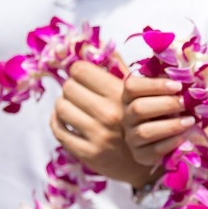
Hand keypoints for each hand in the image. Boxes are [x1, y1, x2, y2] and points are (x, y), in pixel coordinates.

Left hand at [51, 61, 157, 186]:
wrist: (149, 163)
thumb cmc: (143, 121)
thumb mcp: (138, 92)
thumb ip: (117, 67)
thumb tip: (90, 45)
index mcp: (119, 95)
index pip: (80, 70)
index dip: (79, 71)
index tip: (83, 76)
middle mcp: (107, 114)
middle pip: (68, 87)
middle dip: (72, 87)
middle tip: (79, 92)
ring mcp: (97, 135)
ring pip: (61, 107)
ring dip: (64, 104)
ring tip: (73, 105)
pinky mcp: (88, 153)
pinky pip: (59, 131)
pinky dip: (58, 122)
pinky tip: (66, 119)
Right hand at [122, 74, 195, 166]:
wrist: (166, 138)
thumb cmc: (168, 111)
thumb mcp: (166, 96)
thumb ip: (171, 87)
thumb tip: (188, 76)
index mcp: (130, 98)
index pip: (132, 86)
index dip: (154, 85)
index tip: (177, 85)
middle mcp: (127, 117)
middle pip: (138, 109)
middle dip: (165, 104)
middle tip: (184, 103)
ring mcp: (132, 137)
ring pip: (144, 131)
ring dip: (170, 125)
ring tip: (190, 121)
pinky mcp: (141, 155)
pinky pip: (153, 150)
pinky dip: (171, 142)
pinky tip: (185, 135)